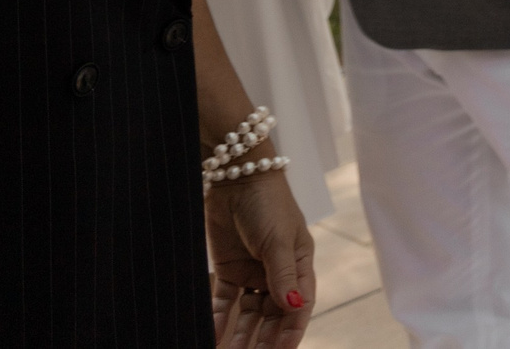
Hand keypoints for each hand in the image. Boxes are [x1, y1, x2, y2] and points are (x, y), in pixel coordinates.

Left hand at [204, 169, 312, 347]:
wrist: (236, 176)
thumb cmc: (268, 203)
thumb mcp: (279, 239)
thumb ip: (283, 274)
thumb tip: (295, 306)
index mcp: (299, 264)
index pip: (299, 306)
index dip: (291, 331)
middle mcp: (278, 273)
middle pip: (273, 315)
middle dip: (264, 340)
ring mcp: (253, 273)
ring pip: (248, 314)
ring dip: (241, 335)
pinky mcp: (229, 270)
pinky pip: (224, 302)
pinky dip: (218, 319)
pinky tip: (211, 335)